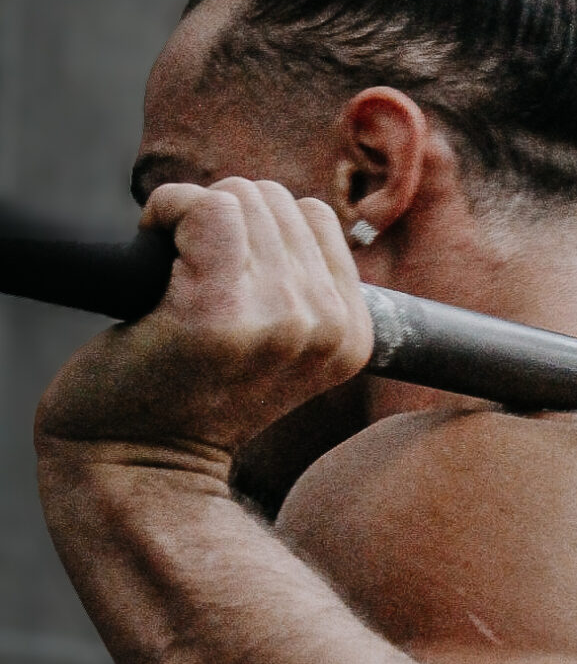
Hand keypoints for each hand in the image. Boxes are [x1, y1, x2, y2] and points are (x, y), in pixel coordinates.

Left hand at [35, 179, 372, 484]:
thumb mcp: (275, 346)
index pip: (312, 217)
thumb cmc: (186, 398)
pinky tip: (150, 258)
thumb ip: (295, 283)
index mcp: (352, 335)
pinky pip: (205, 206)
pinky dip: (166, 211)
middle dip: (221, 224)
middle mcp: (328, 326)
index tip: (220, 284)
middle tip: (188, 286)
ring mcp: (278, 320)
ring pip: (240, 196)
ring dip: (189, 223)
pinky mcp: (219, 312)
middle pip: (275, 198)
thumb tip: (268, 202)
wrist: (138, 467)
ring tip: (171, 284)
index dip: (253, 234)